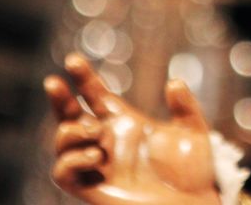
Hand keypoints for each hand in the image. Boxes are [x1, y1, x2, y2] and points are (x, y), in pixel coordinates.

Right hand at [44, 53, 219, 204]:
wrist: (195, 203)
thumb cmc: (194, 171)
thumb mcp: (194, 132)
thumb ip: (185, 106)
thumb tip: (175, 82)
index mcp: (125, 122)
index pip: (96, 94)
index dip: (83, 78)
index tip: (73, 60)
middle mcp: (107, 141)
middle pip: (70, 115)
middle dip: (59, 97)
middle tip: (54, 83)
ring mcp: (99, 165)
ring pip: (63, 142)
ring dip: (70, 132)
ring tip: (97, 133)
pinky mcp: (94, 188)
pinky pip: (64, 174)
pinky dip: (71, 161)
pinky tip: (95, 156)